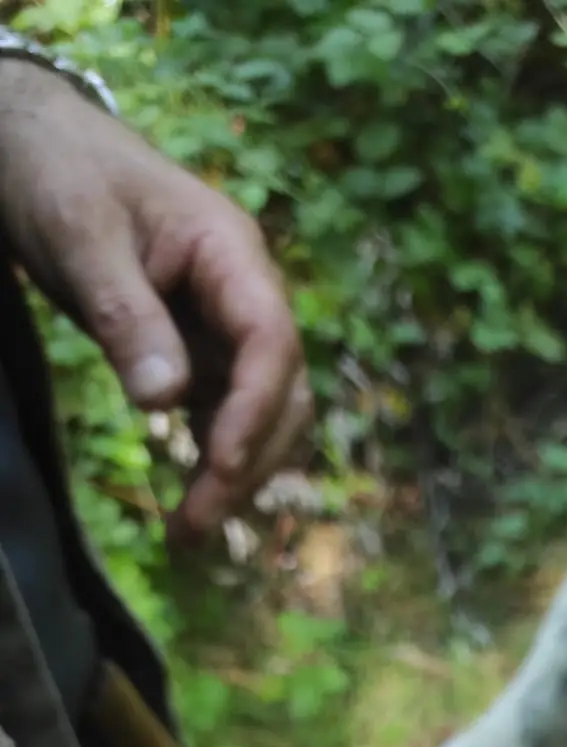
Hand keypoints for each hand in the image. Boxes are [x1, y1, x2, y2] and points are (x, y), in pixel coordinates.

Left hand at [0, 62, 310, 542]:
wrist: (35, 146)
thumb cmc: (59, 175)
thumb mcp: (80, 235)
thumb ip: (125, 313)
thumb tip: (164, 399)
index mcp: (232, 253)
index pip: (272, 342)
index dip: (255, 410)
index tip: (220, 466)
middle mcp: (245, 295)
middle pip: (282, 392)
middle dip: (249, 462)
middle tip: (197, 525)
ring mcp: (226, 327)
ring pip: (263, 414)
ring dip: (238, 474)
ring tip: (190, 532)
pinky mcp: (201, 352)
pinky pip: (226, 415)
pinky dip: (214, 461)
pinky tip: (189, 502)